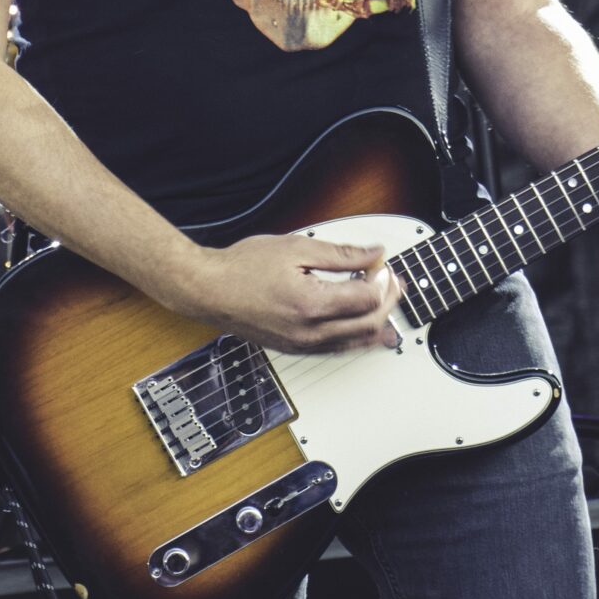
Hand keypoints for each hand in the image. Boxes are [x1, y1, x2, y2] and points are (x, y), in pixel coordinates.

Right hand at [174, 233, 403, 355]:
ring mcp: (303, 345)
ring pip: (358, 343)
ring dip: (377, 320)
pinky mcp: (297, 350)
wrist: (209, 290)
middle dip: (387, 300)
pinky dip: (358, 335)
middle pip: (369, 324)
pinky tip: (362, 321)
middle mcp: (309, 332)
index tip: (381, 263)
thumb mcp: (296, 248)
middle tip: (390, 279)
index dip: (382, 279)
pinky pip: (339, 349)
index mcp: (311, 304)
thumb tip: (373, 254)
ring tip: (383, 297)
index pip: (367, 299)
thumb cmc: (242, 268)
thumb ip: (340, 254)